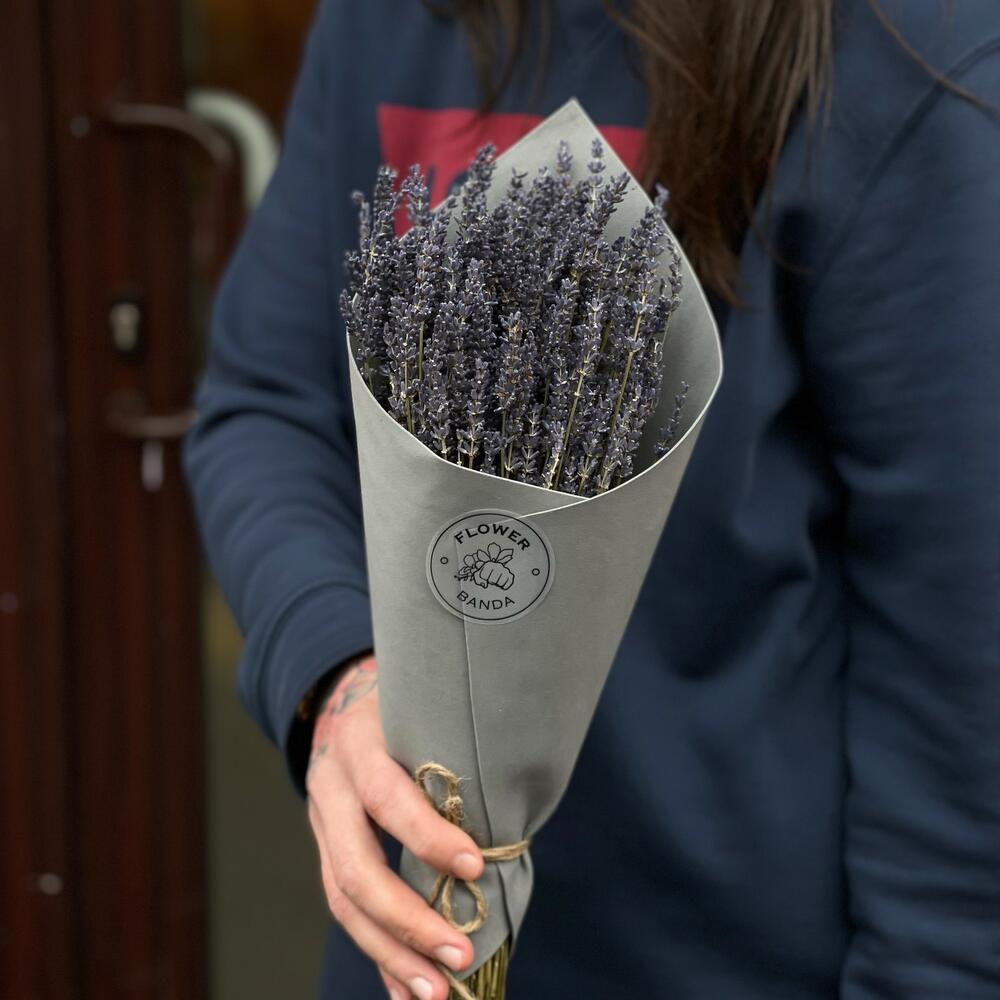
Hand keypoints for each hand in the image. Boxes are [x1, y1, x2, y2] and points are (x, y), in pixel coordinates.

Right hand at [306, 655, 483, 999]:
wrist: (342, 700)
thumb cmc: (408, 707)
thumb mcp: (425, 708)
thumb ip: (452, 750)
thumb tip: (511, 817)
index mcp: (358, 743)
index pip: (386, 795)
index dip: (426, 836)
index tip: (474, 867)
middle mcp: (330, 785)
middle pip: (354, 866)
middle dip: (407, 919)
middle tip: (459, 955)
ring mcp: (320, 822)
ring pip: (342, 899)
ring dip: (390, 953)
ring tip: (436, 992)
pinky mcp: (325, 850)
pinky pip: (345, 909)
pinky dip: (378, 953)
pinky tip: (406, 991)